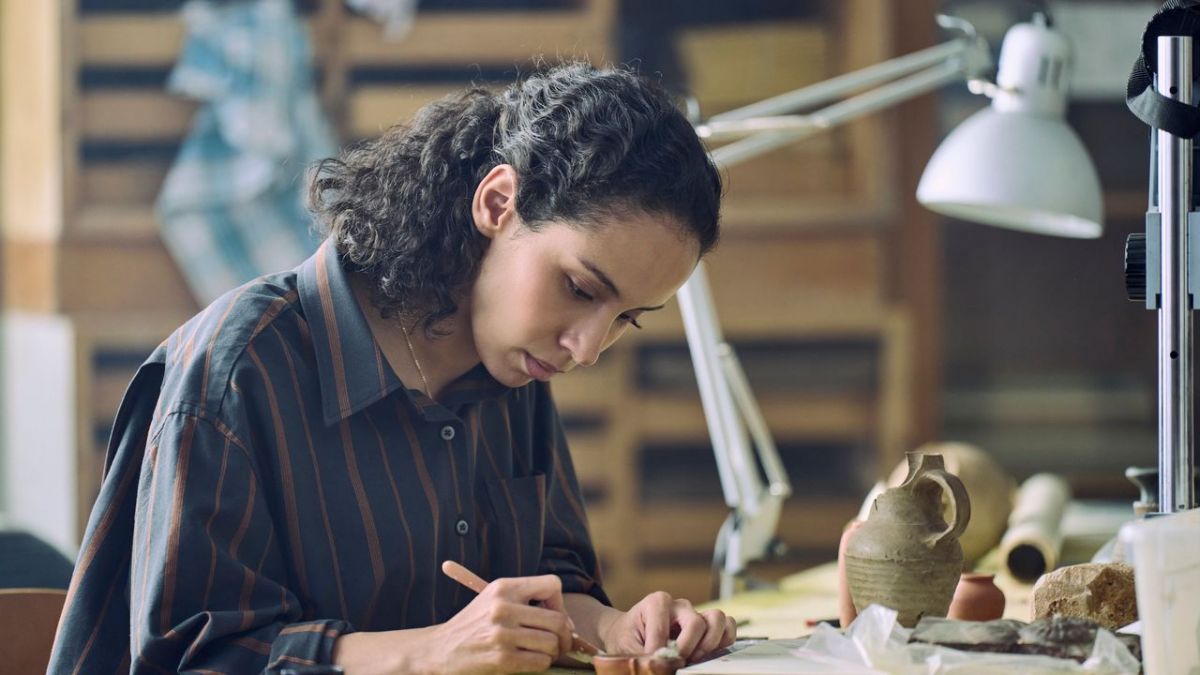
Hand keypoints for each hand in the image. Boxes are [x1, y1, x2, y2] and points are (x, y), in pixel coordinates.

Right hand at [425, 574, 573, 673]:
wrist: (440, 650)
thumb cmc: (473, 626)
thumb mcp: (493, 600)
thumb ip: (525, 601)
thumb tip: (567, 622)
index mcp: (503, 588)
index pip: (552, 585)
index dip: (559, 602)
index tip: (553, 615)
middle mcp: (504, 607)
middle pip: (558, 620)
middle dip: (565, 635)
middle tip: (560, 643)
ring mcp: (502, 634)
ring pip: (552, 643)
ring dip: (553, 652)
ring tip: (543, 653)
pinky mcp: (502, 658)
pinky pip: (540, 662)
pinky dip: (541, 664)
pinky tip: (530, 662)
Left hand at [600, 591, 735, 662]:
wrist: (629, 632)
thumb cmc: (628, 638)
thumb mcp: (626, 647)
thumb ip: (642, 657)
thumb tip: (661, 666)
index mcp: (657, 602)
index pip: (663, 628)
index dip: (659, 650)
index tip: (653, 661)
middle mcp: (679, 605)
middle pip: (696, 623)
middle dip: (688, 647)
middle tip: (678, 661)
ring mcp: (695, 613)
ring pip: (718, 619)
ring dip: (710, 644)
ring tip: (695, 658)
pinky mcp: (708, 625)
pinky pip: (728, 627)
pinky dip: (724, 641)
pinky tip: (708, 654)